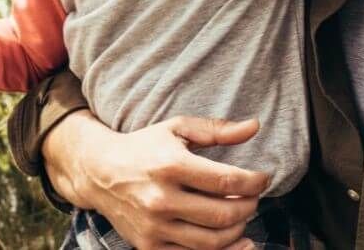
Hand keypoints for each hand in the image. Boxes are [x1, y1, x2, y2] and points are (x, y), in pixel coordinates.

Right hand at [45, 111, 268, 249]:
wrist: (99, 173)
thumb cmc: (144, 147)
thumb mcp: (176, 129)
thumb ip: (217, 130)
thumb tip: (254, 126)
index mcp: (171, 165)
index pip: (226, 181)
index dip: (254, 182)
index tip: (264, 179)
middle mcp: (162, 199)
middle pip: (223, 214)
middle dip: (249, 206)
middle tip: (254, 198)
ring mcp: (154, 227)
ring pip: (212, 241)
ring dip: (238, 230)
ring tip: (241, 215)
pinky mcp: (149, 246)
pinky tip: (234, 240)